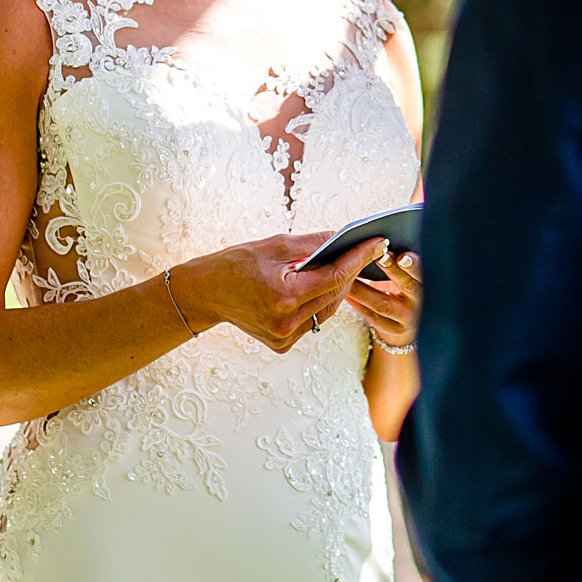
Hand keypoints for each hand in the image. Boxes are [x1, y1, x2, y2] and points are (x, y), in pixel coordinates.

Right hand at [176, 233, 388, 353]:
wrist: (204, 292)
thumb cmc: (236, 264)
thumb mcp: (276, 245)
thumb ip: (314, 243)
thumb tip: (344, 236)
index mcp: (285, 296)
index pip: (334, 277)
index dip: (358, 258)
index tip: (377, 242)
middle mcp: (286, 322)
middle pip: (335, 295)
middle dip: (352, 271)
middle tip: (367, 250)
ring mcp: (284, 337)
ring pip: (327, 310)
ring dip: (338, 289)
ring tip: (349, 266)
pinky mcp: (281, 344)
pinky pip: (313, 321)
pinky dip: (320, 303)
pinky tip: (325, 286)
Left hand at [348, 250, 420, 351]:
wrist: (411, 324)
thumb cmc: (406, 290)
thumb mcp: (411, 277)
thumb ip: (402, 263)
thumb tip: (381, 240)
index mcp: (426, 283)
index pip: (422, 272)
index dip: (413, 264)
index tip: (402, 255)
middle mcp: (420, 301)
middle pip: (407, 285)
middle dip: (392, 271)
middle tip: (378, 257)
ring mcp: (407, 318)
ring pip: (383, 303)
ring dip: (364, 289)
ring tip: (348, 277)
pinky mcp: (392, 330)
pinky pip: (372, 316)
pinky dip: (358, 304)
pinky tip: (346, 294)